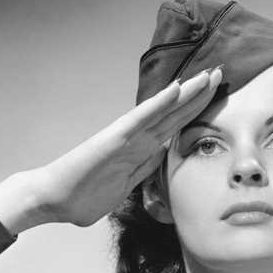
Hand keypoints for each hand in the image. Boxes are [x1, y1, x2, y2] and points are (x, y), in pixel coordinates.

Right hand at [0, 67, 222, 233]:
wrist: (52, 199)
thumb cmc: (82, 195)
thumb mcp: (124, 186)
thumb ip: (142, 170)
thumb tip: (161, 157)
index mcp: (140, 151)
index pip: (174, 128)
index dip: (194, 112)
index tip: (215, 98)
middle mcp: (136, 140)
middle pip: (174, 114)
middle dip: (198, 96)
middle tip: (219, 74)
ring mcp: (126, 137)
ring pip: (163, 111)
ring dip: (187, 93)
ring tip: (208, 75)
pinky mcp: (114, 139)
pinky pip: (141, 119)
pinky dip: (159, 104)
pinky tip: (176, 89)